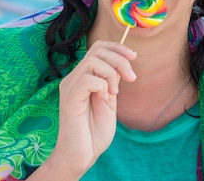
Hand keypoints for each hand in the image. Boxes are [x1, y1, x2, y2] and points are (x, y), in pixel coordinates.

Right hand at [34, 40, 136, 179]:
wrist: (82, 156)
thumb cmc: (94, 133)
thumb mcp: (109, 101)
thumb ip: (112, 82)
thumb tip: (121, 62)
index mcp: (83, 77)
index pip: (97, 48)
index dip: (117, 47)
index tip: (134, 56)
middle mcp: (73, 78)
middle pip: (97, 50)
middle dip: (120, 59)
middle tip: (131, 78)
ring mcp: (69, 87)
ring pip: (93, 61)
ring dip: (111, 74)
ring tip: (114, 93)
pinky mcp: (69, 98)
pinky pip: (88, 78)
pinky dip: (102, 86)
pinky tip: (104, 100)